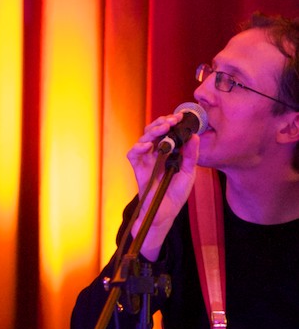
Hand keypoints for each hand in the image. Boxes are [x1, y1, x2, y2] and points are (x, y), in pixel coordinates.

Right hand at [125, 114, 200, 258]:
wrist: (166, 211)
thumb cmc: (177, 192)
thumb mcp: (189, 172)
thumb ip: (191, 155)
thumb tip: (194, 136)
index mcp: (168, 152)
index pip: (167, 132)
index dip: (171, 122)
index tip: (180, 117)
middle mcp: (155, 153)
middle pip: (153, 132)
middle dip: (161, 123)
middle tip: (172, 120)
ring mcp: (145, 160)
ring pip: (143, 139)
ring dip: (152, 131)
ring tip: (163, 127)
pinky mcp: (138, 169)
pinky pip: (133, 154)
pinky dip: (138, 148)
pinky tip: (147, 145)